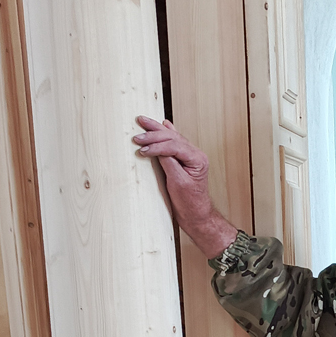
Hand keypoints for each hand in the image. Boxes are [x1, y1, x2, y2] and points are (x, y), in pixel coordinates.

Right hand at [133, 116, 236, 257]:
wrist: (196, 215)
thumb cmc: (190, 203)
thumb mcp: (178, 183)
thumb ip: (169, 163)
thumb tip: (157, 148)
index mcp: (198, 160)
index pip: (175, 146)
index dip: (157, 146)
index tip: (142, 149)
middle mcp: (196, 155)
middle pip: (173, 138)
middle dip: (154, 134)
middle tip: (138, 133)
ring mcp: (190, 156)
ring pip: (172, 137)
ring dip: (156, 130)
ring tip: (143, 121)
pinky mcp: (184, 160)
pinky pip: (174, 142)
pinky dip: (167, 133)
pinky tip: (164, 124)